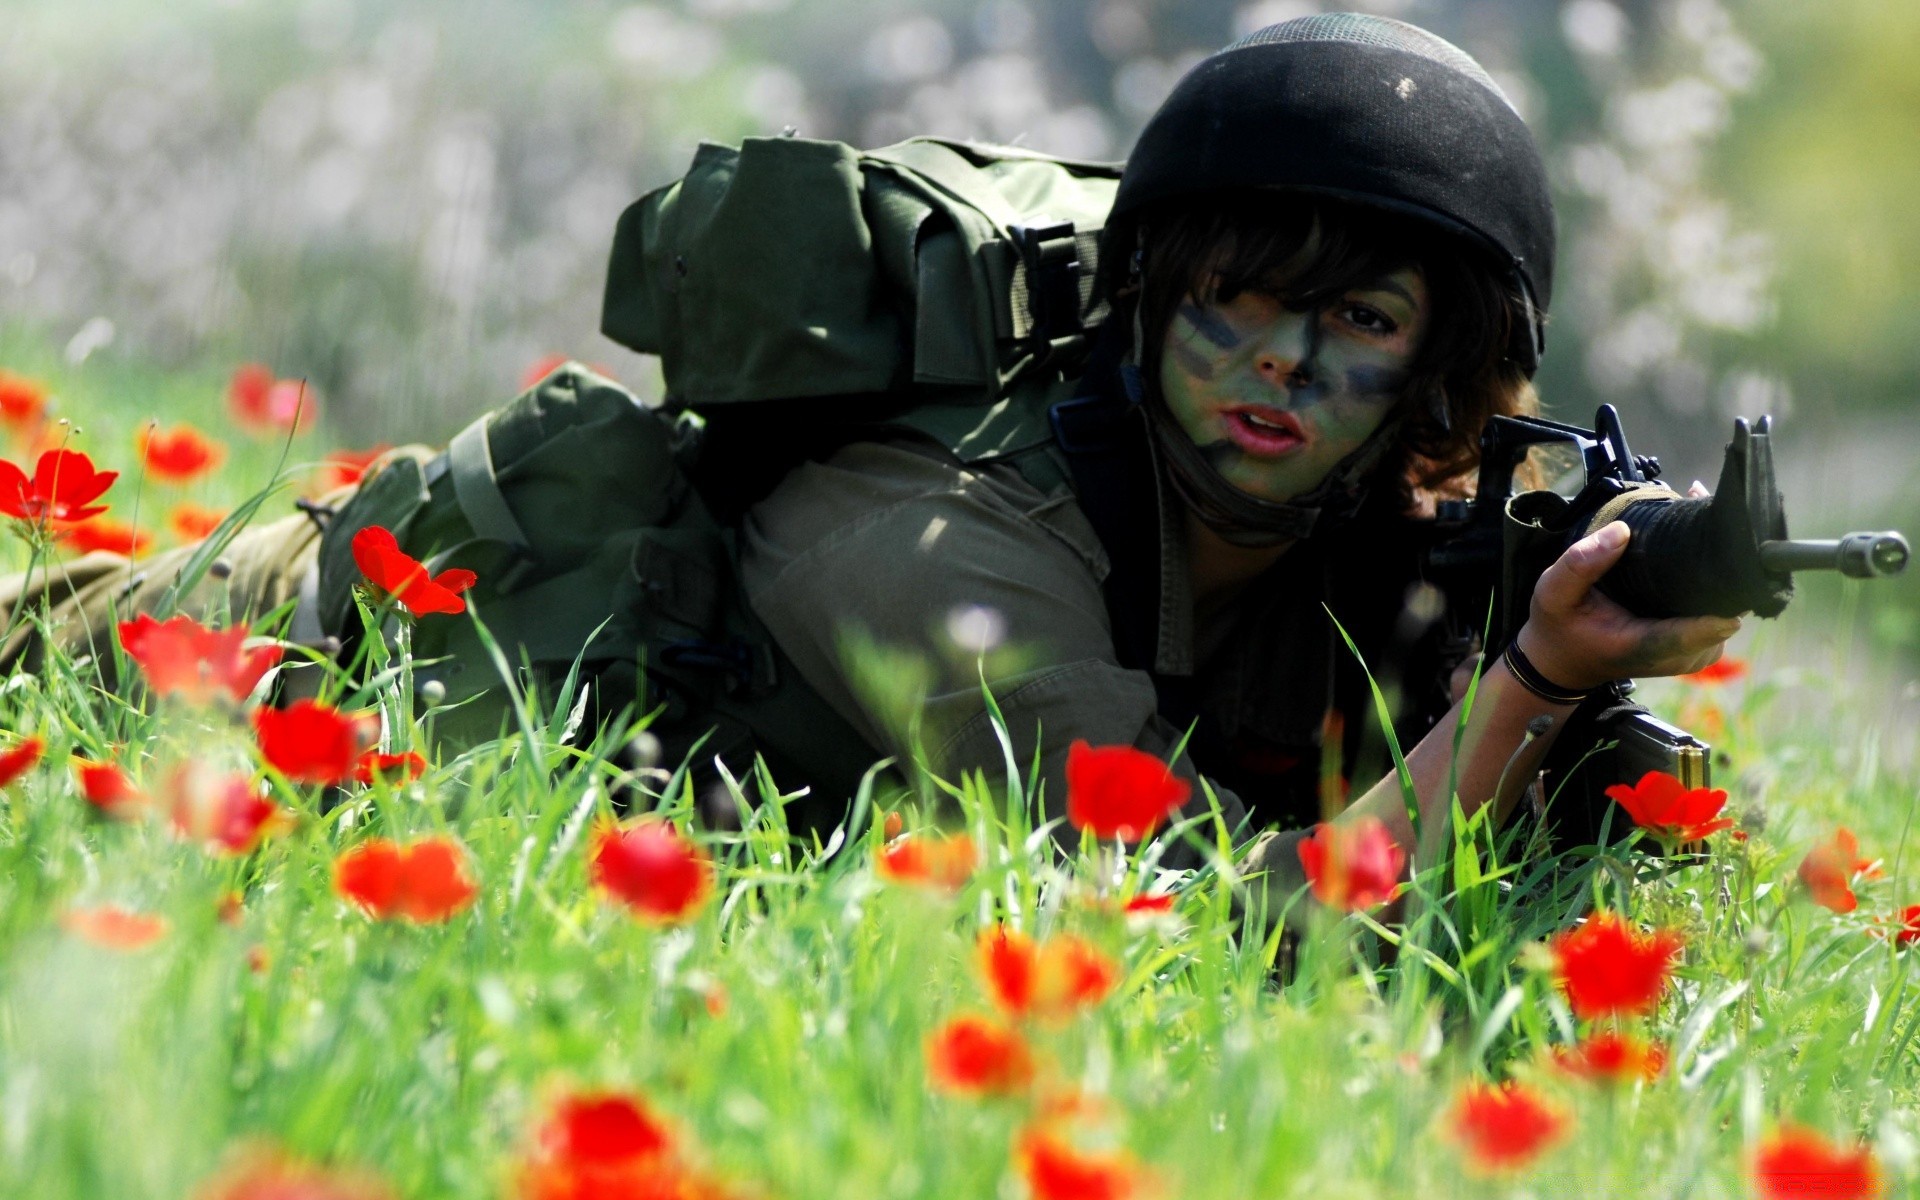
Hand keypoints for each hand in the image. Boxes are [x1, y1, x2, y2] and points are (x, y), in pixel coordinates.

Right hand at [1517, 520, 1740, 691]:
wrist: (1564, 661)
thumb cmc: (1560, 626)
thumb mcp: (1552, 592)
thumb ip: (1580, 564)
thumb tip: (1623, 530)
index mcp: (1640, 646)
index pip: (1688, 635)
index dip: (1713, 615)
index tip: (1734, 584)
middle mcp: (1674, 655)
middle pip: (1720, 615)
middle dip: (1722, 570)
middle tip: (1705, 511)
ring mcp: (1691, 654)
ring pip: (1728, 612)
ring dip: (1723, 573)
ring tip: (1700, 523)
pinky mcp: (1700, 647)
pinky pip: (1723, 615)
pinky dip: (1718, 585)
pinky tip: (1702, 552)